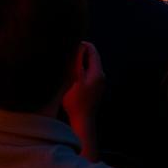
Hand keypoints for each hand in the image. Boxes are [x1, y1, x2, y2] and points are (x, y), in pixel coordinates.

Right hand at [63, 42, 104, 159]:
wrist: (82, 122)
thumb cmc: (77, 103)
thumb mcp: (75, 81)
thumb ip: (78, 63)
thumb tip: (78, 48)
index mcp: (97, 72)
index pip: (92, 50)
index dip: (81, 45)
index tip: (70, 46)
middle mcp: (101, 75)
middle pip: (92, 56)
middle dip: (80, 53)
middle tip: (67, 55)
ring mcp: (99, 82)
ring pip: (90, 64)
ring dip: (80, 62)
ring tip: (68, 65)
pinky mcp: (95, 88)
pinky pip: (89, 73)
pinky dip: (81, 70)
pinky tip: (72, 75)